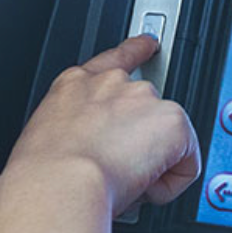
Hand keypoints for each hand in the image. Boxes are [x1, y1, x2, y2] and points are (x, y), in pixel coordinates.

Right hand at [0, 35, 201, 232]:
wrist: (59, 184)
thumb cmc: (44, 174)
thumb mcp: (47, 139)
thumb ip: (76, 133)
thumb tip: (91, 157)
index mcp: (75, 85)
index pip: (115, 58)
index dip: (137, 49)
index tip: (149, 43)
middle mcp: (113, 84)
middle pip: (148, 108)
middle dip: (143, 140)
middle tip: (120, 171)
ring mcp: (145, 98)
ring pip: (168, 137)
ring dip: (156, 161)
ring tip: (125, 182)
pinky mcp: (173, 122)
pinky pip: (187, 163)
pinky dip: (173, 183)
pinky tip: (146, 189)